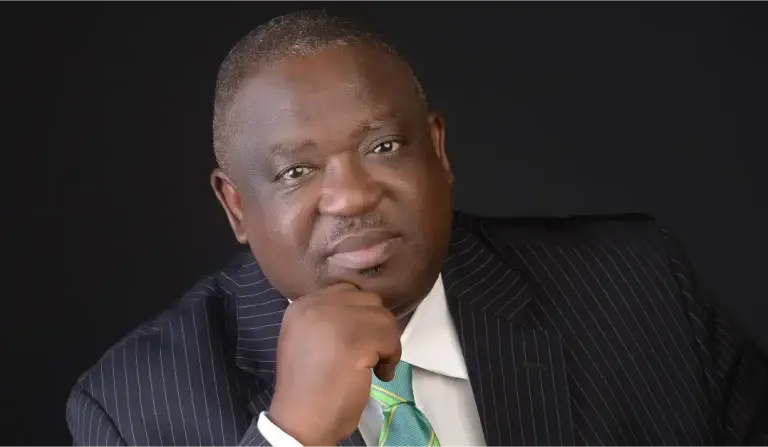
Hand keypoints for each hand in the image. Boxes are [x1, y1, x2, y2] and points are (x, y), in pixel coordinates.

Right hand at [268, 283, 400, 446]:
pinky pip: (390, 336)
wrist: (300, 422)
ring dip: (387, 343)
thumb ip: (329, 318)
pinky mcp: (354, 339)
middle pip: (367, 300)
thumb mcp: (309, 339)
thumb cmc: (308, 387)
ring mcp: (334, 319)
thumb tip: (367, 310)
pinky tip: (380, 375)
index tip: (362, 340)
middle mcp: (315, 305)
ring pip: (382, 316)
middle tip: (372, 355)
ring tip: (377, 367)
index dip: (362, 315)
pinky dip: (392, 356)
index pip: (347, 292)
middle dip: (376, 327)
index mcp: (301, 304)